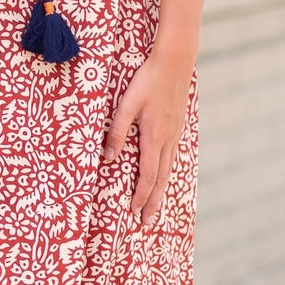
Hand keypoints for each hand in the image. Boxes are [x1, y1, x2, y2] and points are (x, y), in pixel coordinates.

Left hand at [101, 45, 193, 225]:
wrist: (175, 62)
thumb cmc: (148, 80)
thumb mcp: (127, 104)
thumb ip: (116, 131)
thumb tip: (107, 158)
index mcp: (154, 137)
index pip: (148, 175)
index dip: (141, 196)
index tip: (134, 211)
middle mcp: (167, 140)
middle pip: (161, 179)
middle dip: (153, 202)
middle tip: (147, 222)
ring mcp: (175, 134)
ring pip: (169, 169)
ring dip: (161, 191)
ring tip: (156, 206)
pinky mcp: (177, 127)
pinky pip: (173, 158)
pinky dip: (167, 173)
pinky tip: (164, 176)